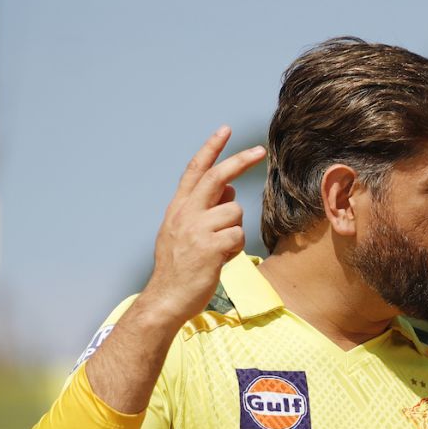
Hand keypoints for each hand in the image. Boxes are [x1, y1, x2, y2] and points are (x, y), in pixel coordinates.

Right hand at [137, 127, 265, 327]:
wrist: (166, 299)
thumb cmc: (181, 268)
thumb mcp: (186, 233)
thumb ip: (205, 210)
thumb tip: (230, 189)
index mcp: (178, 208)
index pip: (195, 170)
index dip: (211, 148)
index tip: (225, 130)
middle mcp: (184, 213)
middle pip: (218, 177)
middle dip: (241, 161)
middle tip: (261, 150)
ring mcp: (195, 229)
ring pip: (235, 212)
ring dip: (235, 231)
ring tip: (219, 250)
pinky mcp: (208, 246)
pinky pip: (238, 236)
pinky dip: (235, 249)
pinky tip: (220, 260)